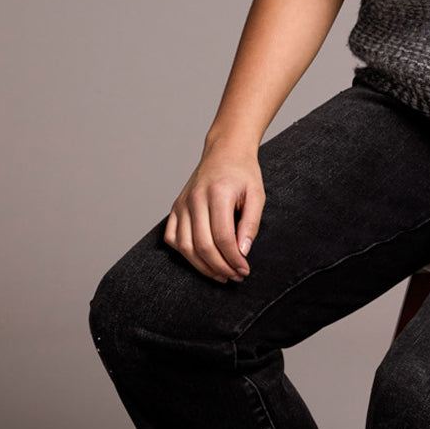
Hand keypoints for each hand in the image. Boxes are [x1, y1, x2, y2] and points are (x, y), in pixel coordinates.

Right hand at [164, 141, 264, 281]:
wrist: (225, 152)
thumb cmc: (243, 174)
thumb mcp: (257, 196)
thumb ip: (251, 224)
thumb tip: (243, 252)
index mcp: (217, 193)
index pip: (222, 237)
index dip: (233, 259)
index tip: (245, 270)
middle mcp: (195, 199)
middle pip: (203, 246)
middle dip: (221, 267)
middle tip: (236, 276)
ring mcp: (182, 204)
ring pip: (185, 246)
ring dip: (203, 266)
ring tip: (221, 274)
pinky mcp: (175, 208)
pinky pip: (172, 238)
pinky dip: (184, 253)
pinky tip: (201, 260)